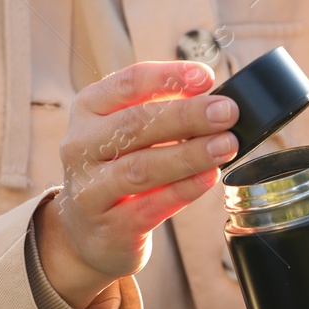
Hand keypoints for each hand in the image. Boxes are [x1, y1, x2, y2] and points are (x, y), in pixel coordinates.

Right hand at [34, 61, 238, 308]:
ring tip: (227, 145)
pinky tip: (209, 177)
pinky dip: (183, 189)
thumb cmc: (117, 170)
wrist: (87, 232)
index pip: (127, 83)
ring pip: (142, 166)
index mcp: (88, 109)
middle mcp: (81, 145)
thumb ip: (161, 112)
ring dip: (190, 154)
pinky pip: (151, 205)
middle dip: (188, 115)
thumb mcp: (127, 133)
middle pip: (136, 123)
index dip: (169, 77)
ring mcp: (90, 186)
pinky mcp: (109, 224)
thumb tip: (211, 97)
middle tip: (227, 112)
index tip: (206, 76)